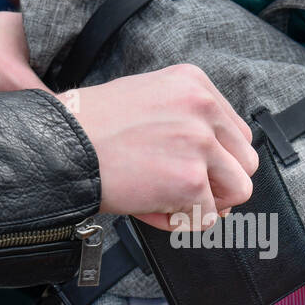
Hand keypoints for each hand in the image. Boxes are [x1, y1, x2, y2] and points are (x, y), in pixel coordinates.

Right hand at [58, 65, 258, 230]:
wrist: (59, 147)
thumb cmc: (90, 128)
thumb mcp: (146, 100)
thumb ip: (186, 122)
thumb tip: (218, 167)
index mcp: (194, 83)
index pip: (236, 132)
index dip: (215, 159)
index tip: (186, 167)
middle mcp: (202, 107)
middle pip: (245, 162)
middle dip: (218, 183)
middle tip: (180, 190)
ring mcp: (199, 143)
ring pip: (238, 191)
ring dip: (205, 203)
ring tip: (167, 198)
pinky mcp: (190, 180)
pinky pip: (206, 217)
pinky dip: (179, 222)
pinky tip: (149, 206)